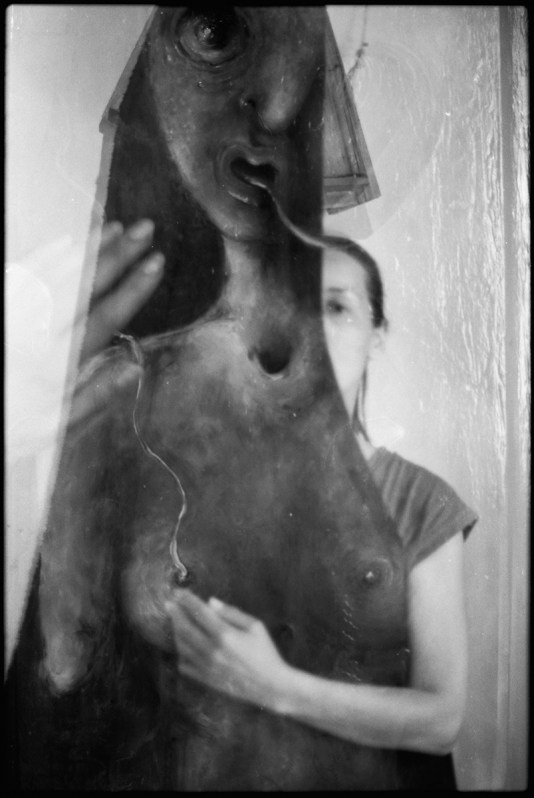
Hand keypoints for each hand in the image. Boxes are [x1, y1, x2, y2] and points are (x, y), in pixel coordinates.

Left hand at [6, 219, 163, 454]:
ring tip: (119, 227)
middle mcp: (37, 332)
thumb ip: (93, 396)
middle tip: (147, 229)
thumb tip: (134, 366)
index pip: (104, 318)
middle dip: (118, 256)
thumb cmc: (14, 424)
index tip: (158, 262)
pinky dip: (47, 256)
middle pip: (83, 287)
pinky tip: (68, 242)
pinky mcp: (5, 307)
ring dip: (89, 250)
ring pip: (56, 275)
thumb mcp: (55, 424)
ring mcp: (17, 316)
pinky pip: (24, 275)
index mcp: (57, 361)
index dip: (133, 289)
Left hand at [166, 590, 289, 710]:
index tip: (179, 592)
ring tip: (176, 621)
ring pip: (182, 646)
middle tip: (169, 604)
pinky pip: (185, 665)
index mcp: (225, 634)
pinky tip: (183, 645)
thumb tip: (210, 602)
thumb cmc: (266, 652)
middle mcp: (211, 650)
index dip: (187, 601)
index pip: (199, 613)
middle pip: (185, 628)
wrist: (270, 686)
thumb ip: (231, 613)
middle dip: (175, 614)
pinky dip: (181, 653)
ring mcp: (206, 666)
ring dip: (176, 631)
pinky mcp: (205, 679)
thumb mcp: (255, 626)